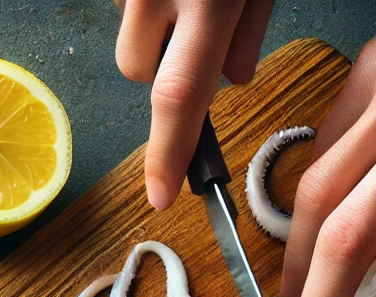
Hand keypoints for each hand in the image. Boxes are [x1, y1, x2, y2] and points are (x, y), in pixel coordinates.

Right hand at [115, 0, 275, 208]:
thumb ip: (248, 29)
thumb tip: (233, 76)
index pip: (180, 97)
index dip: (168, 154)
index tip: (160, 197)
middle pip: (140, 72)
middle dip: (164, 68)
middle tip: (199, 29)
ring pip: (130, 40)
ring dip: (155, 32)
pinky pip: (126, 4)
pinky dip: (150, 0)